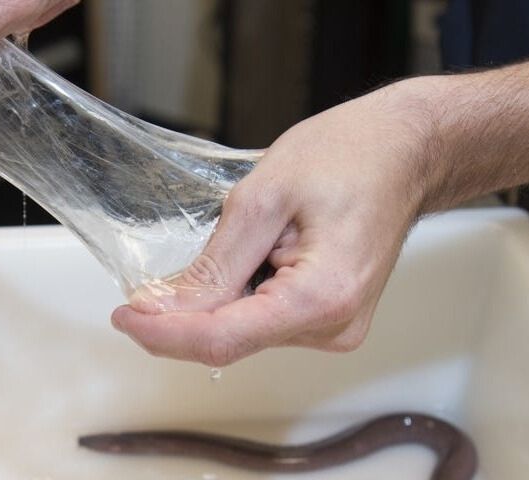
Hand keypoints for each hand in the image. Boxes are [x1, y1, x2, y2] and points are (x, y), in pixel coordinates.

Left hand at [112, 78, 440, 365]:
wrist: (404, 152)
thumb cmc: (348, 157)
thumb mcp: (263, 198)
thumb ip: (213, 265)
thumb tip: (161, 308)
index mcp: (322, 298)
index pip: (222, 339)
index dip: (163, 333)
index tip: (124, 315)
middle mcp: (334, 327)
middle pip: (230, 339)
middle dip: (186, 311)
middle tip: (169, 269)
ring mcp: (336, 329)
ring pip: (244, 331)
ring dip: (220, 296)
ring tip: (253, 237)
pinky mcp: (331, 320)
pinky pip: (265, 320)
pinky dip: (242, 294)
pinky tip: (262, 253)